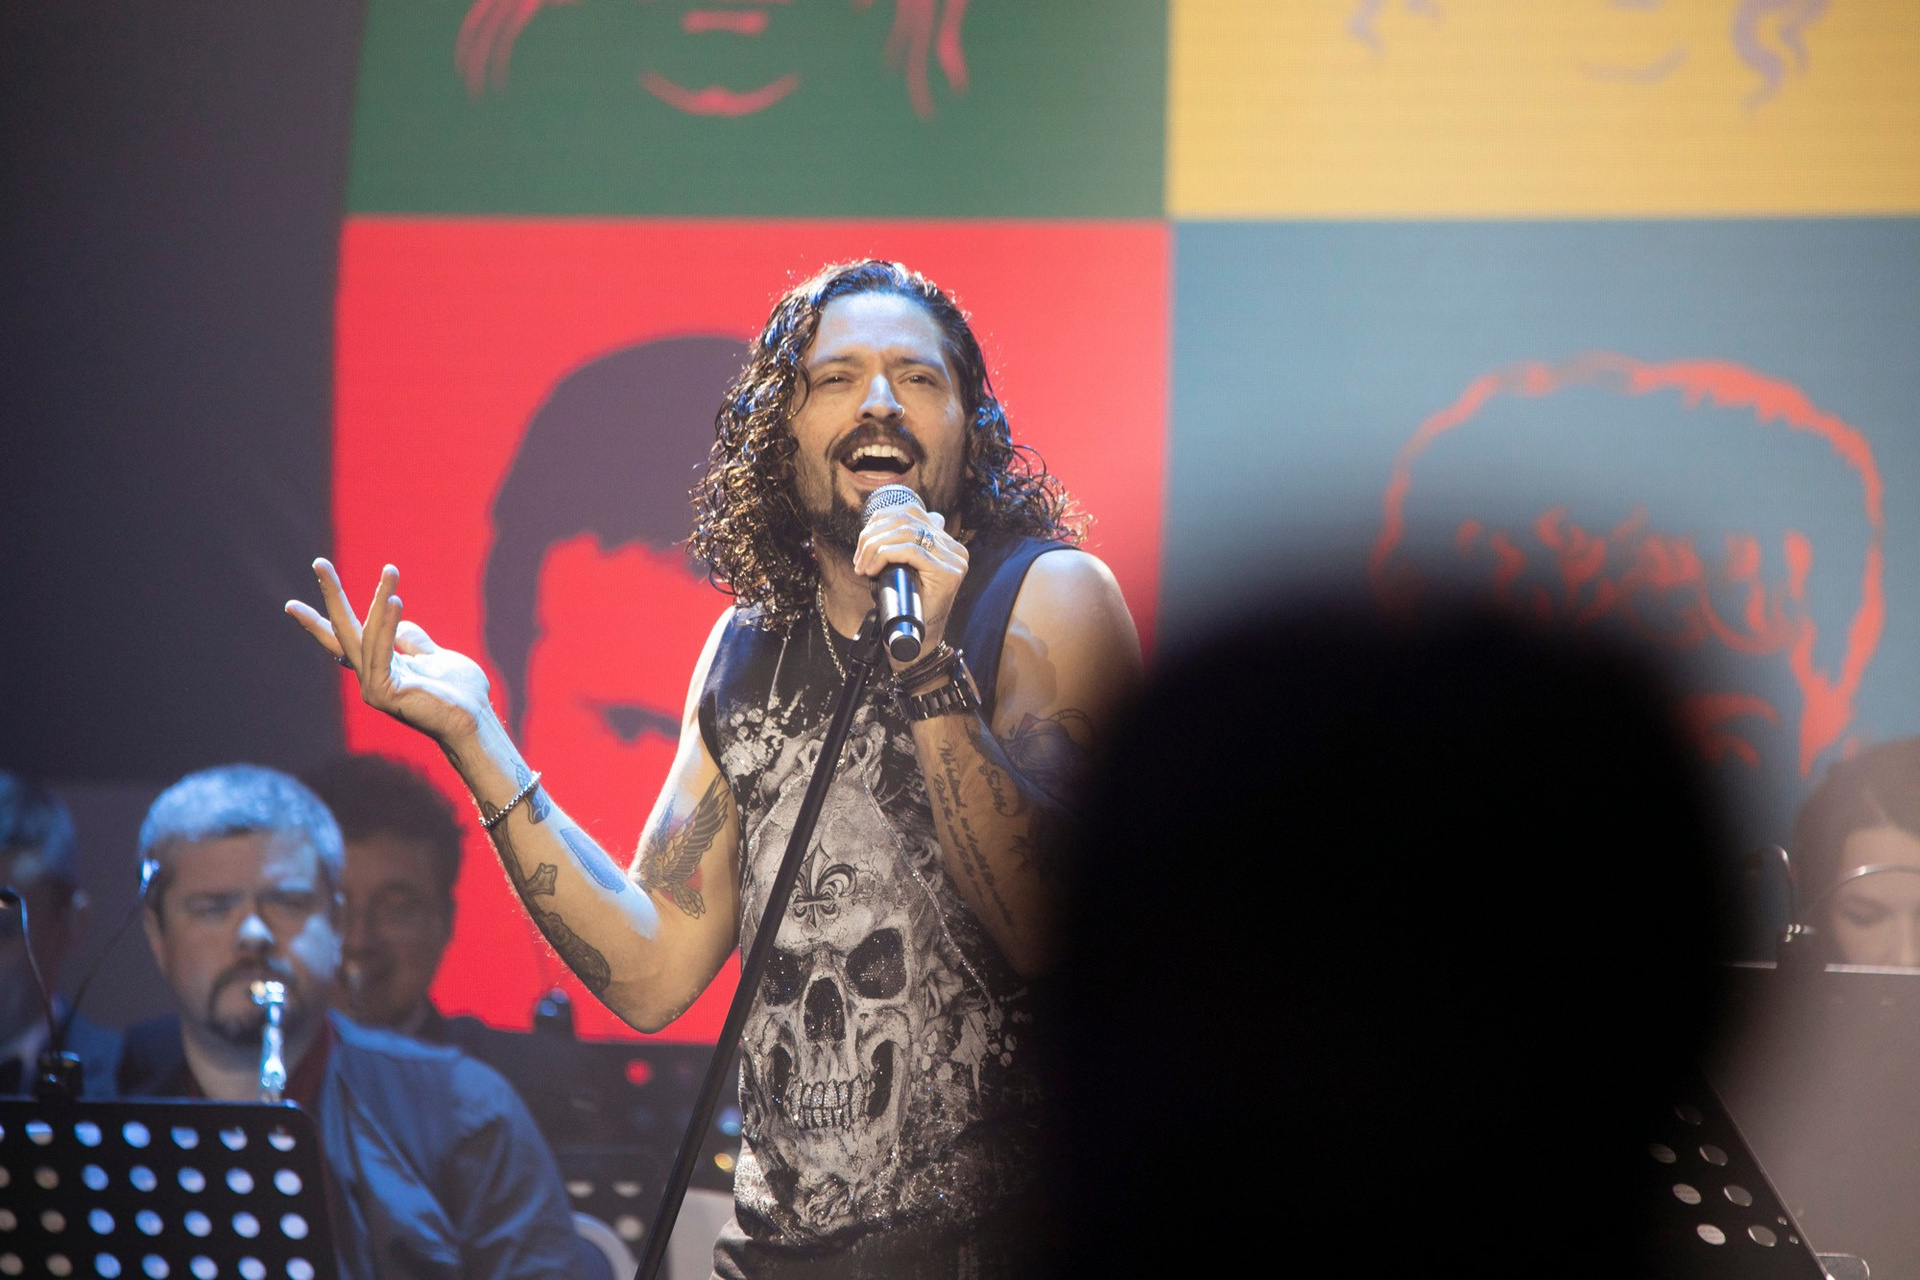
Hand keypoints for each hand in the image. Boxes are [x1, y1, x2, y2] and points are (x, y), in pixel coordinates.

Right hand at [285, 560, 492, 745]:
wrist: (474, 722)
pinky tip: (394, 600)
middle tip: (318, 562)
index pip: (346, 639)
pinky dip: (387, 625)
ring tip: (391, 570)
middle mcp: (370, 677)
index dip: (321, 621)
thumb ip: (413, 640)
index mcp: (380, 669)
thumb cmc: (460, 693)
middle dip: (331, 595)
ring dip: (380, 599)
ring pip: (366, 635)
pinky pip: (382, 650)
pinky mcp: (384, 692)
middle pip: (342, 631)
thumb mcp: (435, 657)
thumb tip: (395, 615)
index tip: (291, 605)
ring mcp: (373, 687)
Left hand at [852, 497, 968, 667]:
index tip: (862, 542)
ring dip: (875, 546)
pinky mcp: (948, 573)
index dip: (880, 520)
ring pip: (906, 533)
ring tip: (862, 565)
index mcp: (945, 542)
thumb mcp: (902, 567)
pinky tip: (872, 569)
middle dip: (873, 535)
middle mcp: (954, 548)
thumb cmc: (906, 605)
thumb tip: (878, 519)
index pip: (911, 512)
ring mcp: (954, 560)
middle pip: (907, 520)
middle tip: (858, 558)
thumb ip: (899, 543)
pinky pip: (911, 551)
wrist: (916, 640)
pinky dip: (884, 556)